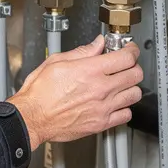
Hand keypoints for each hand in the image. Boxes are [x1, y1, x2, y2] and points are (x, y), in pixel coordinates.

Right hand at [8, 36, 143, 150]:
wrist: (32, 118)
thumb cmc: (39, 93)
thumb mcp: (56, 62)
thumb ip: (82, 52)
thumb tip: (97, 44)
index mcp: (90, 71)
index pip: (126, 57)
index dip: (132, 50)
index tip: (129, 50)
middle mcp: (100, 89)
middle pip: (136, 74)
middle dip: (133, 66)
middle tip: (126, 65)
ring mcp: (103, 107)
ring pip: (135, 94)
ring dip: (131, 87)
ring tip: (121, 84)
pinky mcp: (101, 123)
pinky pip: (126, 115)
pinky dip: (124, 108)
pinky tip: (115, 103)